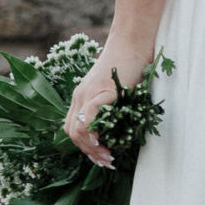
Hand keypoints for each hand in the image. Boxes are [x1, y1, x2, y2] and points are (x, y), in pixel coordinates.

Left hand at [64, 40, 149, 167]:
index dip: (84, 147)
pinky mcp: (100, 90)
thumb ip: (111, 105)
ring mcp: (87, 93)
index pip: (73, 128)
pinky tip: (102, 140)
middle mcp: (79, 96)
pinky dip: (93, 131)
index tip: (100, 156)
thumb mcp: (117, 89)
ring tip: (107, 156)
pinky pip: (90, 116)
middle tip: (105, 162)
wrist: (133, 42)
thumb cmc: (130, 64)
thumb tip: (119, 127)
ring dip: (91, 147)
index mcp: (81, 97)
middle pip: (71, 132)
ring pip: (77, 128)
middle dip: (87, 152)